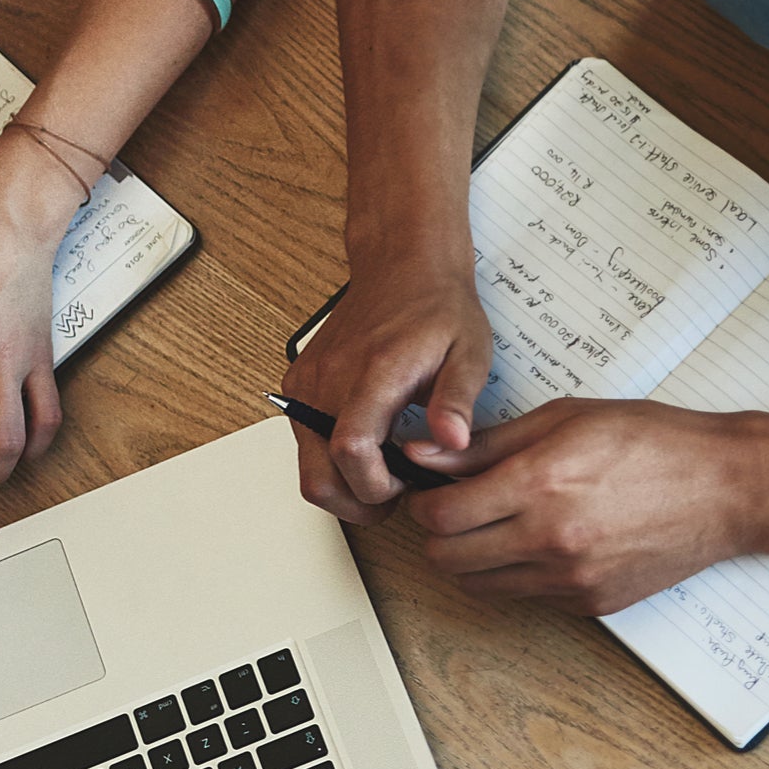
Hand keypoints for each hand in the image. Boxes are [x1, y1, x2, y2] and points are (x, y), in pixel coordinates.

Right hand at [282, 253, 490, 519]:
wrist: (401, 264)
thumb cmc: (436, 308)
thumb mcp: (469, 352)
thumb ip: (457, 400)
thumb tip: (452, 442)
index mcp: (373, 373)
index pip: (351, 451)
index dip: (376, 488)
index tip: (405, 486)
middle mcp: (328, 380)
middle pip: (317, 476)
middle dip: (355, 503)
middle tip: (394, 495)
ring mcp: (308, 383)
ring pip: (308, 466)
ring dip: (344, 483)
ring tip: (387, 468)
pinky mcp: (299, 384)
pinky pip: (305, 441)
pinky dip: (332, 458)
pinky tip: (370, 444)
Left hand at [395, 397, 763, 613]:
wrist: (726, 488)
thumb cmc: (651, 441)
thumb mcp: (563, 419)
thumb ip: (486, 444)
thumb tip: (424, 454)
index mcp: (539, 485)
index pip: (441, 516)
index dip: (422, 503)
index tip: (428, 490)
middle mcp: (552, 540)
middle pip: (448, 559)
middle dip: (437, 534)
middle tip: (452, 509)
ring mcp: (573, 578)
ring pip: (481, 585)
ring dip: (470, 559)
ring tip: (491, 525)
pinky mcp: (592, 602)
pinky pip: (527, 596)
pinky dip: (517, 573)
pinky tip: (537, 541)